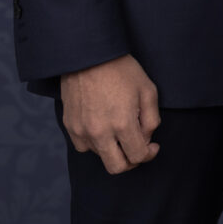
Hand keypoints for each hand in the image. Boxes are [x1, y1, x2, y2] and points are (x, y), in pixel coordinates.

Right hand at [60, 54, 160, 173]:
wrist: (88, 56)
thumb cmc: (122, 70)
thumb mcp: (148, 90)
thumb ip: (151, 119)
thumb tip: (147, 139)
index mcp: (123, 124)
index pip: (137, 156)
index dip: (149, 154)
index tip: (153, 146)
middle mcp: (100, 132)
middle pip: (116, 167)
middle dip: (131, 161)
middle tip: (137, 148)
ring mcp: (82, 131)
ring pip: (100, 156)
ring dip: (113, 149)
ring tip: (120, 129)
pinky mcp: (69, 126)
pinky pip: (84, 146)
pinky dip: (96, 143)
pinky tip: (103, 127)